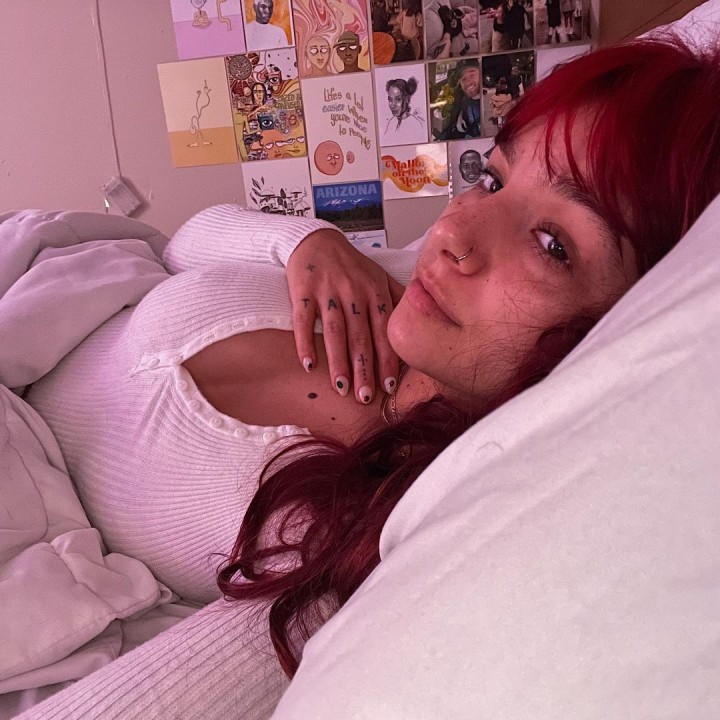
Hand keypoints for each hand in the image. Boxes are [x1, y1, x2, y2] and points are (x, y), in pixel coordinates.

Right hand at [287, 229, 404, 403]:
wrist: (315, 239)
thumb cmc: (351, 264)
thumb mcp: (379, 276)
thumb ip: (398, 299)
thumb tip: (422, 324)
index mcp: (375, 291)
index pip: (384, 331)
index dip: (387, 359)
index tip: (389, 386)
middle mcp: (354, 292)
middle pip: (360, 337)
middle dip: (364, 369)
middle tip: (366, 397)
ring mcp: (328, 292)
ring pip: (334, 332)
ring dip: (338, 362)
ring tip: (341, 388)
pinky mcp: (303, 290)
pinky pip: (303, 320)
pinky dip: (304, 342)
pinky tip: (308, 365)